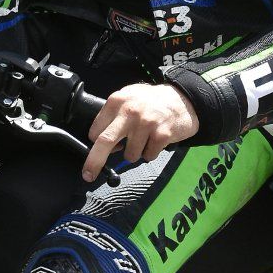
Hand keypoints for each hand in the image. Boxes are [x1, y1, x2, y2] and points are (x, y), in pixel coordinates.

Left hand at [82, 83, 198, 182]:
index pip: (96, 130)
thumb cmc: (152, 101)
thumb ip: (113, 115)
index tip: (99, 149)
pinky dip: (150, 153)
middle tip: (88, 174)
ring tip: (145, 138)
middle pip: (104, 141)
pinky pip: (148, 156)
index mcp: (117, 101)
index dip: (97, 143)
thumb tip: (99, 141)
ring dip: (136, 153)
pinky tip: (155, 140)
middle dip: (94, 162)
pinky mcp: (161, 134)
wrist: (183, 99)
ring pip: (130, 155)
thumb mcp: (129, 98)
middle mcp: (130, 111)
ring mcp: (146, 123)